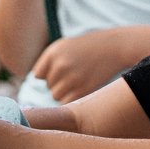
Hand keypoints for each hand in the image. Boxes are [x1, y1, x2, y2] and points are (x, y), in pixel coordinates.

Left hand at [30, 31, 149, 103]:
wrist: (113, 48)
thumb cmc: (87, 47)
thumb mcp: (64, 46)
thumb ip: (48, 62)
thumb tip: (35, 81)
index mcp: (53, 53)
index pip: (38, 75)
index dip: (47, 75)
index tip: (59, 71)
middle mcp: (60, 65)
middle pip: (48, 86)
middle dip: (58, 83)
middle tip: (74, 75)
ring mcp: (72, 79)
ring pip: (56, 96)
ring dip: (65, 92)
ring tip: (78, 82)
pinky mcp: (83, 90)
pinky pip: (67, 102)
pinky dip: (73, 99)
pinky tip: (82, 89)